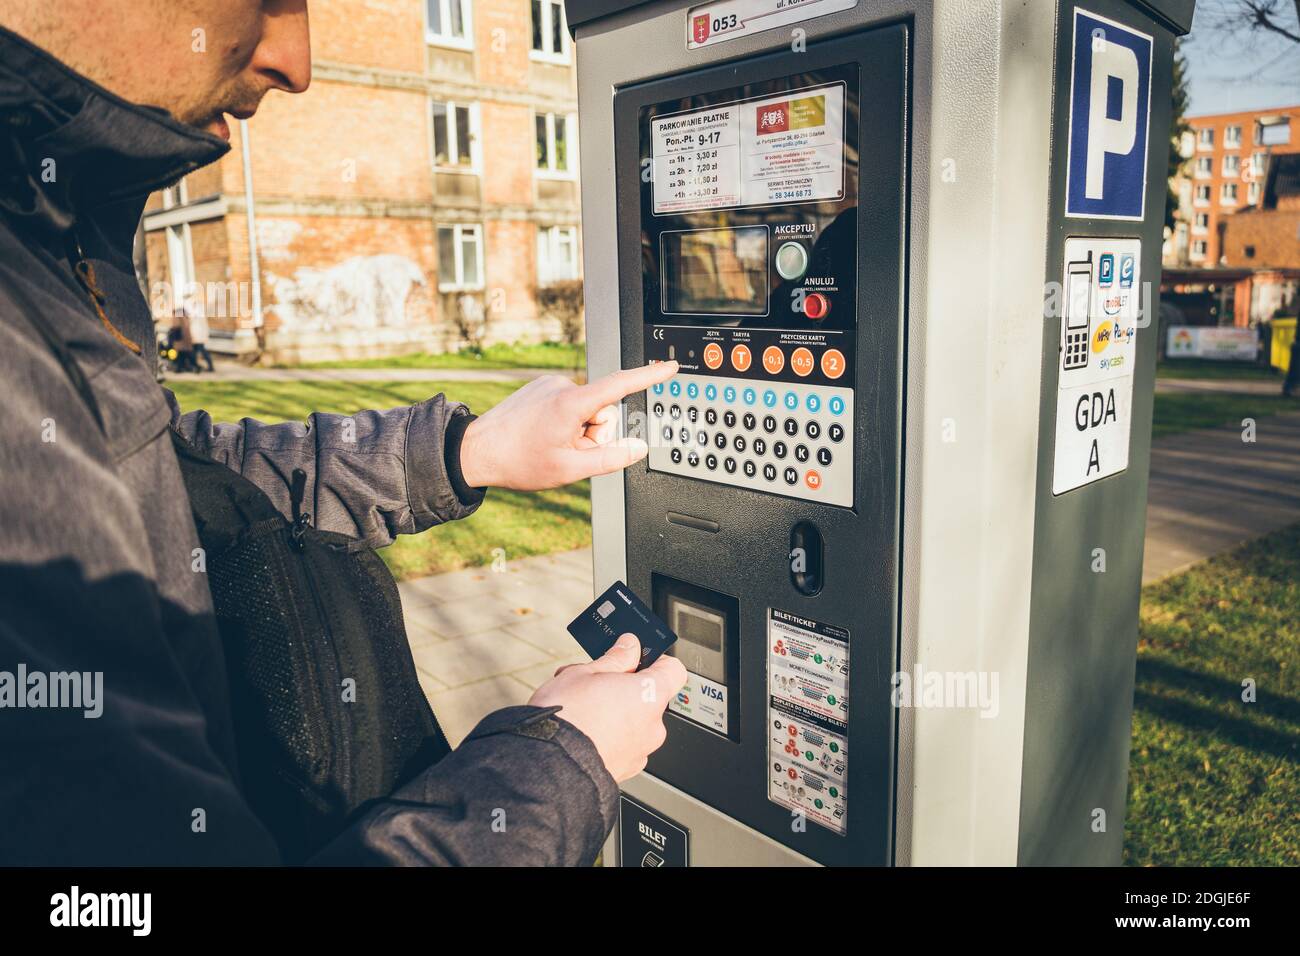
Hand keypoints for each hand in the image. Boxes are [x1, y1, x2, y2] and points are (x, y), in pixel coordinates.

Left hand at [458, 361, 678, 489]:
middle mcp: (562, 386)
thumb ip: (610, 459)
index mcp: (572, 403)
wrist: (475, 451)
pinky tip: (541, 436)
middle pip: (602, 411)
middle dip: (593, 434)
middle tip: (566, 452)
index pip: (620, 385)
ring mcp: (549, 385)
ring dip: (577, 431)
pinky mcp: (540, 388)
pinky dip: (563, 423)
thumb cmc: (517, 461)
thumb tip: (637, 449)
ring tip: (550, 445)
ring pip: (584, 411)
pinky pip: (567, 406)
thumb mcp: (570, 469)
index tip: (669, 367)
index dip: (649, 376)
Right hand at [528, 635, 688, 782]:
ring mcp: (640, 751)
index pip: (673, 670)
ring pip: (633, 722)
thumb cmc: (566, 718)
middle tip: (594, 683)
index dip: (654, 660)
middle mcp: (652, 726)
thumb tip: (629, 647)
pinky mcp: (625, 770)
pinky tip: (584, 731)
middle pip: (647, 697)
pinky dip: (609, 737)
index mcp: (649, 696)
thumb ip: (615, 659)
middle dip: (624, 688)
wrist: (547, 765)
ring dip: (614, 713)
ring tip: (581, 708)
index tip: (634, 656)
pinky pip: (623, 745)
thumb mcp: (585, 673)